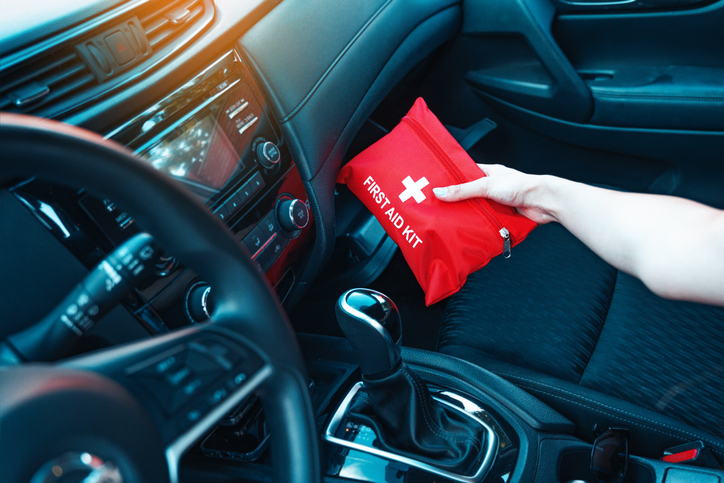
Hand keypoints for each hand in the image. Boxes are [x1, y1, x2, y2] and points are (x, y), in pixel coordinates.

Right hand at [433, 164, 556, 223]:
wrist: (544, 202)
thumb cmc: (521, 186)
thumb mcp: (486, 185)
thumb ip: (463, 190)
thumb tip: (440, 191)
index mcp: (488, 172)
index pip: (465, 173)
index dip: (450, 179)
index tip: (435, 185)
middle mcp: (492, 186)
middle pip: (469, 194)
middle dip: (457, 201)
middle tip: (438, 206)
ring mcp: (497, 202)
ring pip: (476, 208)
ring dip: (468, 214)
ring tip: (449, 219)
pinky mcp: (502, 215)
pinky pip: (485, 220)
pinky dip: (478, 224)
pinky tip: (468, 228)